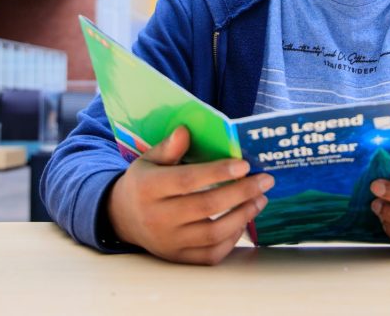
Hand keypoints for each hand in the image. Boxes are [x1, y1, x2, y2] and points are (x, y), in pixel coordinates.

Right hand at [107, 126, 273, 264]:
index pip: (187, 181)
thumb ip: (169, 147)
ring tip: (260, 199)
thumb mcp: (149, 160)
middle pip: (205, 207)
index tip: (244, 165)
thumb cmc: (144, 182)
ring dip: (243, 216)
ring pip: (212, 233)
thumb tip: (186, 130)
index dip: (217, 173)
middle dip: (241, 193)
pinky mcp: (178, 258)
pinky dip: (232, 239)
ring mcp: (168, 242)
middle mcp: (157, 218)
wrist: (123, 218)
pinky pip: (211, 254)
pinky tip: (244, 220)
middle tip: (265, 180)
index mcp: (148, 188)